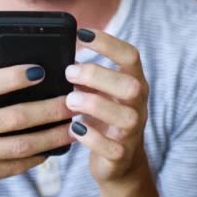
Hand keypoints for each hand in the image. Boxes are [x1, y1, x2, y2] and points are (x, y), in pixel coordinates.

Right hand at [0, 65, 73, 196]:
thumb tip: (34, 73)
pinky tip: (55, 147)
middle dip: (49, 110)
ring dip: (53, 137)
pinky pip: (17, 166)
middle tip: (73, 103)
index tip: (41, 71)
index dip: (13, 78)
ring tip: (74, 127)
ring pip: (21, 146)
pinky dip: (39, 156)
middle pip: (14, 118)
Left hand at [65, 29, 149, 188]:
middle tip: (69, 73)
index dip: (108, 43)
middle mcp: (138, 105)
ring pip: (126, 117)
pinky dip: (91, 137)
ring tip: (69, 101)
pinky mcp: (121, 155)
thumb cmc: (103, 119)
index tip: (82, 33)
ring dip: (94, 105)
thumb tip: (58, 56)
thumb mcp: (98, 93)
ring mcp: (132, 131)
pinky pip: (112, 147)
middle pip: (131, 85)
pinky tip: (74, 129)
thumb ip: (86, 77)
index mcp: (133, 83)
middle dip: (98, 76)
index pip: (130, 56)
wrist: (119, 163)